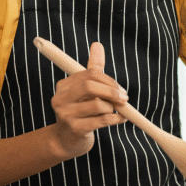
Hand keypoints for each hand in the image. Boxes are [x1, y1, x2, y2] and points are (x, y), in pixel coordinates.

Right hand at [50, 42, 127, 158]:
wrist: (68, 141)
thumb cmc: (80, 112)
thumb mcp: (85, 90)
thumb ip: (93, 69)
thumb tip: (97, 45)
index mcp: (64, 86)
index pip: (89, 74)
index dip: (109, 80)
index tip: (121, 90)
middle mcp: (60, 98)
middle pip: (90, 86)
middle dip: (111, 91)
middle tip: (125, 99)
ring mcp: (65, 115)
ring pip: (98, 104)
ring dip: (113, 108)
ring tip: (117, 112)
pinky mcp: (75, 129)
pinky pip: (102, 121)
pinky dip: (116, 119)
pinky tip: (121, 119)